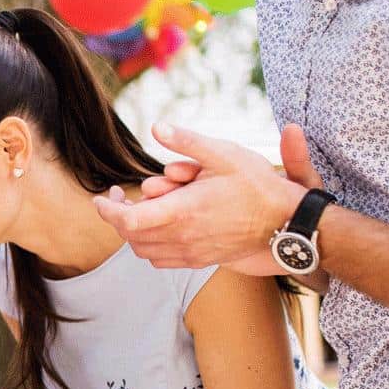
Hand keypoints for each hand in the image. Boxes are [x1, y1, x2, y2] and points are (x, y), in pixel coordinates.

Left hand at [92, 123, 306, 269]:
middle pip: (130, 236)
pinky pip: (161, 260)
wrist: (286, 222)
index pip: (126, 220)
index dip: (106, 210)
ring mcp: (191, 253)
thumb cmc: (257, 185)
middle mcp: (182, 237)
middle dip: (118, 216)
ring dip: (133, 232)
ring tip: (139, 209)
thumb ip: (188, 141)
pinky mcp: (199, 261)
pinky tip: (159, 225)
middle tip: (119, 197)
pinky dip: (150, 245)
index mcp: (182, 211)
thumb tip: (156, 127)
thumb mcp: (225, 153)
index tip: (102, 196)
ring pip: (143, 250)